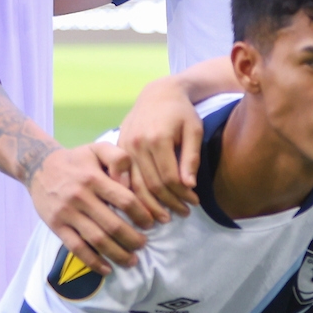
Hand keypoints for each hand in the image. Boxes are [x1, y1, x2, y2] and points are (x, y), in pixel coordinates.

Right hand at [29, 142, 152, 272]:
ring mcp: (67, 213)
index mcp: (94, 178)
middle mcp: (80, 196)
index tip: (153, 223)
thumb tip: (130, 182)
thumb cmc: (76, 159)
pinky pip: (76, 248)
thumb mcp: (98, 148)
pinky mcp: (56, 226)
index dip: (143, 214)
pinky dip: (93, 262)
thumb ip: (119, 158)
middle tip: (144, 244)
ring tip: (132, 260)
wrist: (38, 166)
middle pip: (113, 225)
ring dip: (117, 254)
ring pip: (96, 240)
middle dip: (133, 239)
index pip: (125, 200)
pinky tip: (107, 269)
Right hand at [118, 78, 207, 217]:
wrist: (157, 95)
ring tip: (164, 218)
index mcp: (157, 138)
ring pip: (135, 185)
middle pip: (151, 184)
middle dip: (168, 203)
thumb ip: (191, 158)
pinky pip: (124, 178)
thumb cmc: (181, 113)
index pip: (169, 177)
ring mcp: (124, 147)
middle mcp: (136, 144)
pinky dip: (133, 195)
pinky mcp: (117, 150)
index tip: (194, 203)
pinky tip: (144, 207)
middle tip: (183, 214)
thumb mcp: (194, 130)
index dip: (182, 194)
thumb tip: (189, 186)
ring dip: (149, 205)